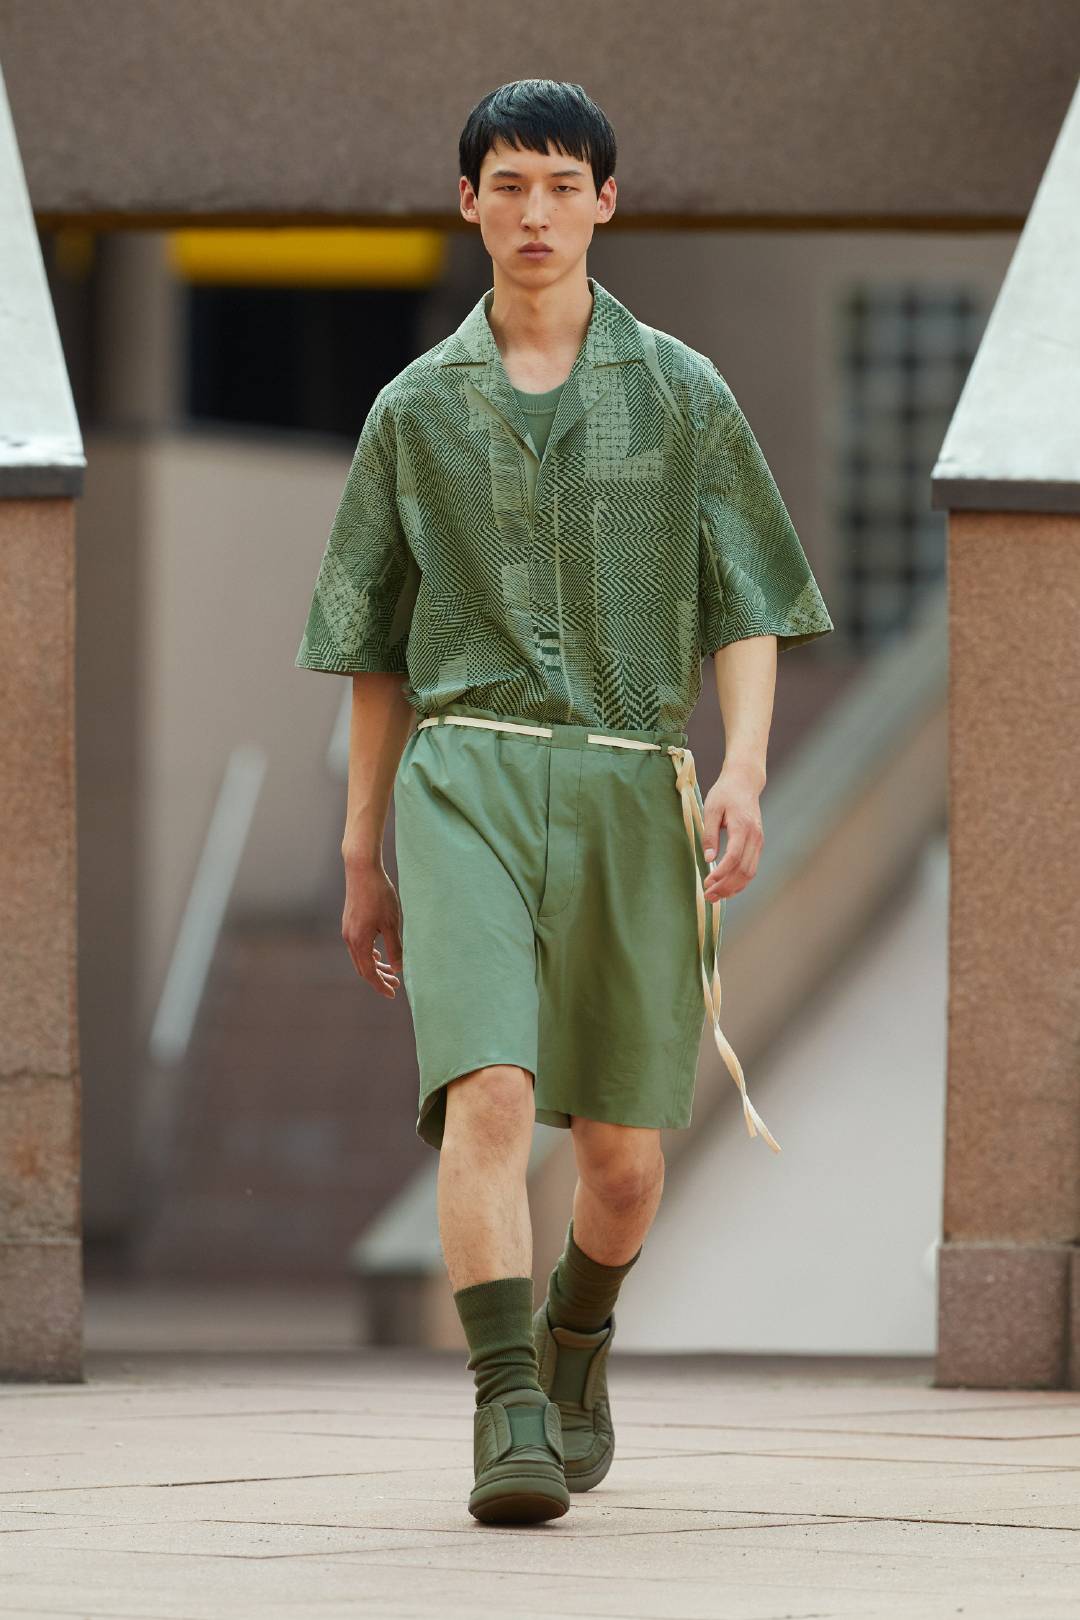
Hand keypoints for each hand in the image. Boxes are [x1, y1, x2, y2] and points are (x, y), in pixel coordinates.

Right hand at [342, 859, 403, 998]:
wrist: (362, 870)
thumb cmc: (379, 895)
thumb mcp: (392, 923)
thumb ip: (395, 948)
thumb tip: (398, 968)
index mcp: (359, 942)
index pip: (369, 973)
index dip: (381, 985)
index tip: (393, 994)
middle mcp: (349, 938)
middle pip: (363, 967)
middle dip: (379, 978)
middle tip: (396, 984)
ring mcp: (348, 930)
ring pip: (360, 957)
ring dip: (375, 965)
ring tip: (391, 969)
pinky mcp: (350, 922)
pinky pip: (358, 946)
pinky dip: (370, 954)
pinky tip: (380, 952)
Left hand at [701, 763, 763, 900]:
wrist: (744, 781)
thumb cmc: (725, 793)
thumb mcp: (711, 809)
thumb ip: (709, 834)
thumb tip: (708, 859)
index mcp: (742, 826)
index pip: (734, 857)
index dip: (721, 873)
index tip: (707, 882)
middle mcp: (755, 836)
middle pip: (743, 870)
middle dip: (726, 886)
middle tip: (708, 896)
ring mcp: (759, 841)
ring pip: (750, 873)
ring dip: (733, 888)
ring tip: (715, 896)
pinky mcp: (758, 844)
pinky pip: (752, 868)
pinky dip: (740, 881)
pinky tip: (726, 888)